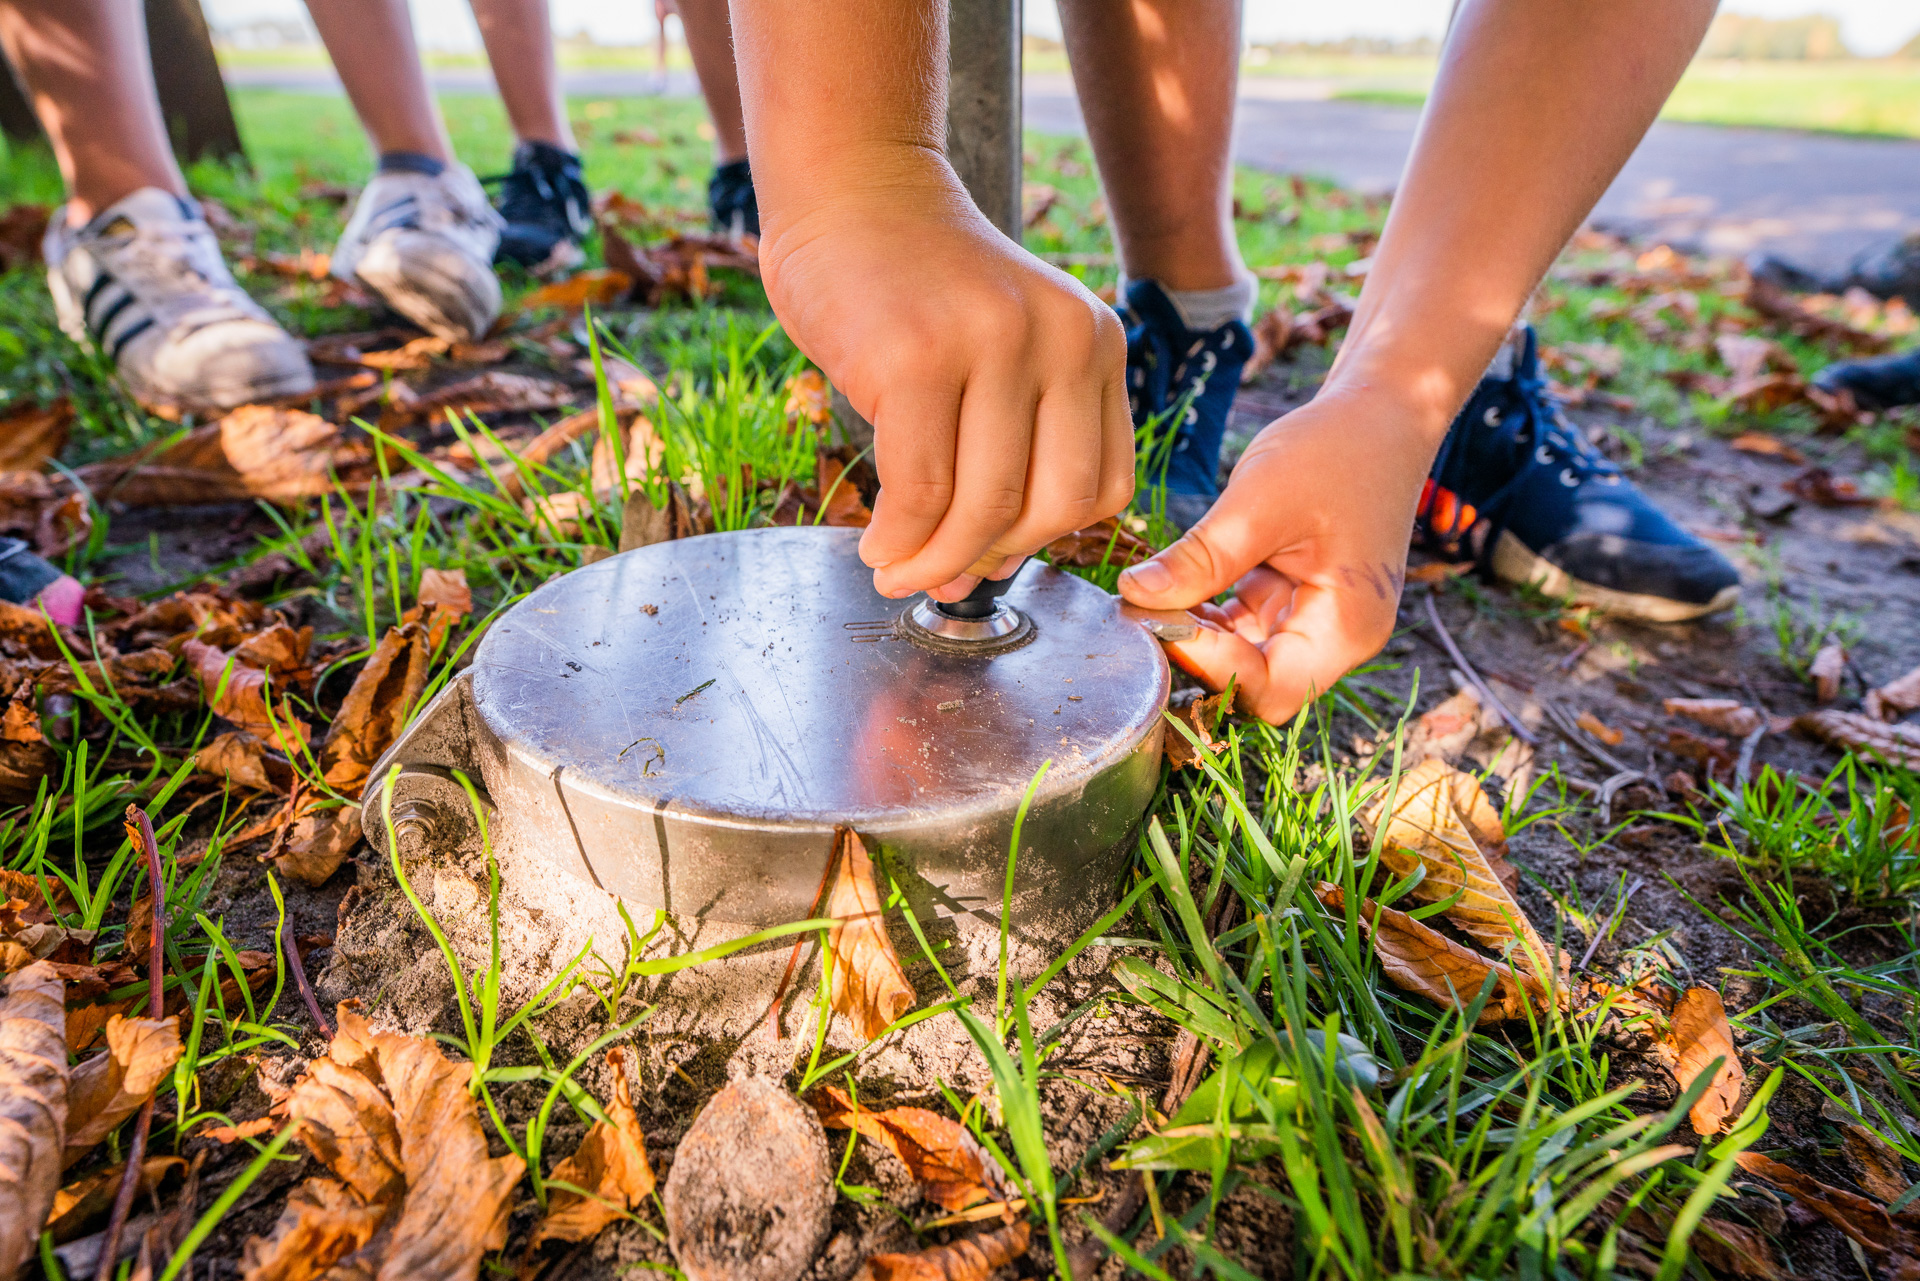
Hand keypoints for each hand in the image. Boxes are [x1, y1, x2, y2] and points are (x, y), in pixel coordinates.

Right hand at [759, 157, 1133, 600]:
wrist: (853, 193)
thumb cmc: (916, 292)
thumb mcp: (999, 355)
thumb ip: (1002, 451)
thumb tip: (967, 577)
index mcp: (1096, 343)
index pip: (1100, 486)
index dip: (1042, 541)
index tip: (987, 557)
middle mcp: (1061, 338)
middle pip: (1048, 504)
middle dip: (988, 560)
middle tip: (934, 579)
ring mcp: (992, 343)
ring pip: (982, 503)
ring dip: (934, 560)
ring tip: (893, 569)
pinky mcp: (918, 356)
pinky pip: (918, 485)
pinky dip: (896, 535)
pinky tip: (875, 544)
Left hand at [1116, 384, 1442, 722]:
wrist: (1379, 414)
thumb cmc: (1335, 451)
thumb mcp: (1260, 503)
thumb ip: (1200, 559)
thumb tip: (1134, 597)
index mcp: (1347, 627)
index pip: (1271, 688)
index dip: (1211, 667)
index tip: (1157, 620)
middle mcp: (1337, 638)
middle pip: (1257, 685)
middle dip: (1198, 656)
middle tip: (1141, 615)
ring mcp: (1316, 622)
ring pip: (1243, 660)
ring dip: (1196, 637)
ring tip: (1149, 597)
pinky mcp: (1294, 601)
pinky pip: (1243, 630)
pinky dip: (1206, 616)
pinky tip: (1172, 586)